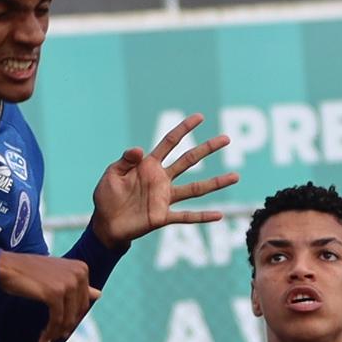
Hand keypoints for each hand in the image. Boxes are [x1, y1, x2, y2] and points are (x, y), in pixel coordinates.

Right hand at [0, 246, 100, 341]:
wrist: (5, 267)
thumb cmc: (29, 272)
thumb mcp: (57, 276)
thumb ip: (77, 285)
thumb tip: (100, 294)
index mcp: (82, 268)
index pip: (84, 302)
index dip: (72, 318)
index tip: (60, 327)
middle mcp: (78, 273)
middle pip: (78, 312)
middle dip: (65, 327)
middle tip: (52, 337)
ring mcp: (68, 283)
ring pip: (68, 319)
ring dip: (56, 333)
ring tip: (46, 341)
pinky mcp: (55, 293)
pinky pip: (56, 320)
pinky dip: (49, 333)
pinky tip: (42, 340)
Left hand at [90, 112, 238, 247]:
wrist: (105, 223)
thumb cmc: (107, 196)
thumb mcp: (111, 174)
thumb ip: (125, 161)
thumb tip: (139, 149)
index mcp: (148, 165)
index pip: (170, 143)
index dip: (183, 129)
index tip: (199, 117)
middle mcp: (161, 180)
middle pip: (189, 160)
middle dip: (207, 148)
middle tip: (226, 139)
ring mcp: (164, 198)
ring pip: (195, 189)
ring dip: (215, 183)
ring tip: (235, 176)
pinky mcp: (163, 216)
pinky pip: (186, 216)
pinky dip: (202, 216)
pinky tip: (220, 215)